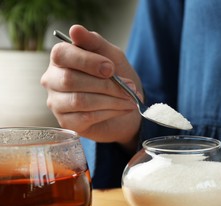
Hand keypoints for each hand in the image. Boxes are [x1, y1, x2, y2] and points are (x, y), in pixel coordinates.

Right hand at [41, 25, 141, 150]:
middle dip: (105, 84)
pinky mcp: (67, 122)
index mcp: (61, 58)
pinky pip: (86, 117)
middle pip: (71, 80)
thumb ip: (95, 42)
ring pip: (80, 100)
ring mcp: (56, 103)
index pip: (62, 54)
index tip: (111, 68)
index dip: (87, 61)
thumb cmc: (116, 78)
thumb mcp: (111, 56)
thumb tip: (75, 30)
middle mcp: (52, 80)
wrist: (126, 105)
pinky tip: (123, 109)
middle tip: (129, 87)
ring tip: (130, 99)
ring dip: (111, 100)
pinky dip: (110, 112)